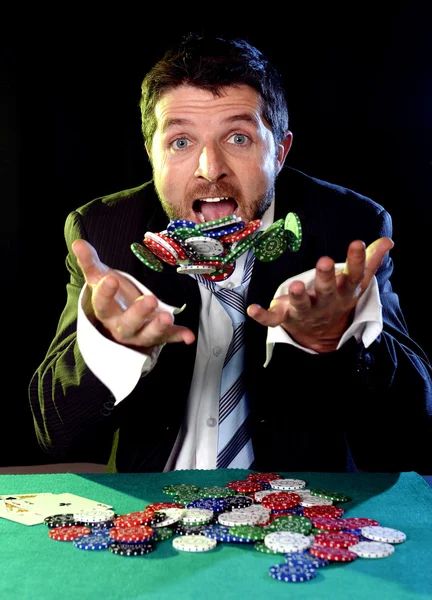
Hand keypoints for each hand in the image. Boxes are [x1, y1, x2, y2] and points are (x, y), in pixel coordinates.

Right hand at [72, 240, 195, 351]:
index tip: (111, 279)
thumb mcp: (100, 278)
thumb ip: (90, 262)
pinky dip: (178, 337)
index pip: (102, 305)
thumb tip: (78, 243)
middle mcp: (121, 327)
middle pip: (127, 324)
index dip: (105, 293)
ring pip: (148, 334)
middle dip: (138, 313)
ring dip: (158, 327)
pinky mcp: (158, 336)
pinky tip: (188, 336)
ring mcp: (141, 333)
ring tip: (167, 316)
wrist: (123, 318)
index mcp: (106, 312)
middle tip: (150, 299)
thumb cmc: (113, 295)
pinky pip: (168, 338)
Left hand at [247, 238, 393, 352]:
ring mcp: (305, 312)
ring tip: (295, 286)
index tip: (357, 242)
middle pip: (326, 291)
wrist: (322, 335)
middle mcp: (325, 303)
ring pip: (302, 306)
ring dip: (298, 297)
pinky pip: (272, 319)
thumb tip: (388, 241)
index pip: (353, 276)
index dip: (357, 261)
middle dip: (325, 278)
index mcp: (343, 293)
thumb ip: (369, 261)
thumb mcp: (354, 283)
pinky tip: (252, 309)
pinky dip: (262, 316)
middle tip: (324, 261)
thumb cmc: (337, 298)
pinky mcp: (285, 318)